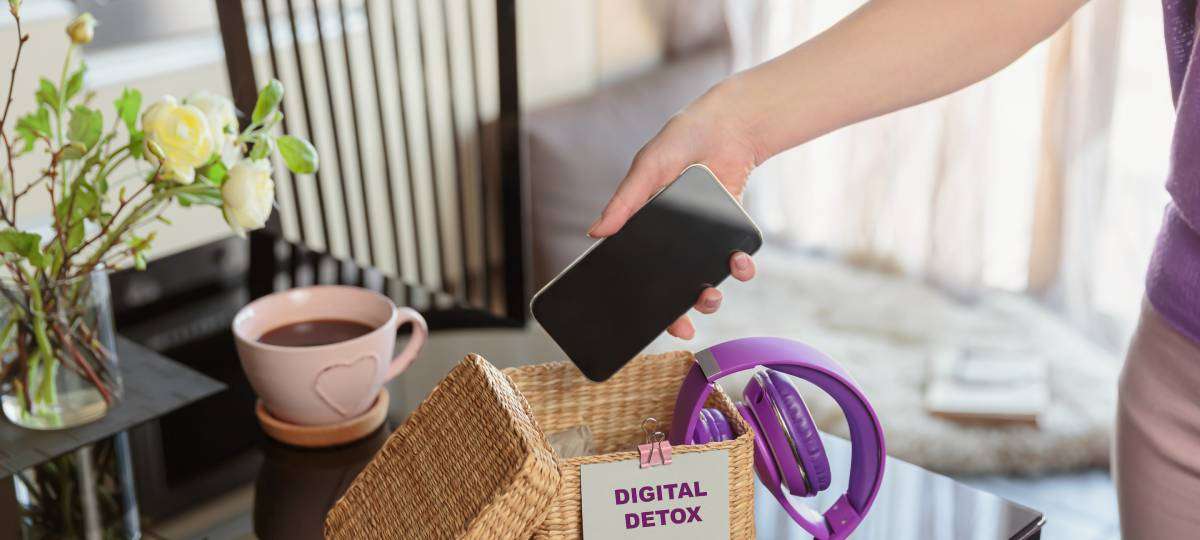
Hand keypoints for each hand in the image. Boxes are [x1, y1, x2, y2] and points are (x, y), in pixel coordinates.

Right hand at [587, 83, 760, 338]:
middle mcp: (674, 240)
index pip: (640, 270)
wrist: (727, 126)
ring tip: (710, 294)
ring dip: (710, 296)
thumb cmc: (679, 141)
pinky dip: (740, 268)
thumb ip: (624, 200)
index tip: (642, 323)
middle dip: (678, 310)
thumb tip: (595, 232)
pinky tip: (739, 264)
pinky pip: (736, 262)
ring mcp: (704, 240)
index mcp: (647, 227)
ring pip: (706, 281)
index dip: (642, 298)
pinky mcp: (731, 234)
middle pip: (674, 286)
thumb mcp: (647, 168)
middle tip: (684, 325)